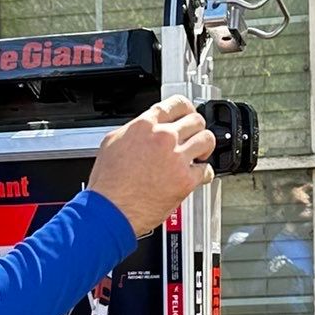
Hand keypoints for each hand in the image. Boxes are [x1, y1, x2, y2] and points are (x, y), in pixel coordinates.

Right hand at [87, 96, 215, 237]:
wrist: (111, 210)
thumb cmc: (107, 183)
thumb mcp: (112, 143)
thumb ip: (133, 130)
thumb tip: (144, 129)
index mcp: (145, 125)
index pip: (176, 104)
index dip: (186, 109)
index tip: (188, 114)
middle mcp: (163, 137)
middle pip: (196, 120)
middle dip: (196, 128)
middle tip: (193, 136)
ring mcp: (176, 158)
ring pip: (207, 140)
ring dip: (204, 147)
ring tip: (198, 154)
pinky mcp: (186, 180)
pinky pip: (207, 170)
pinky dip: (204, 173)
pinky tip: (197, 175)